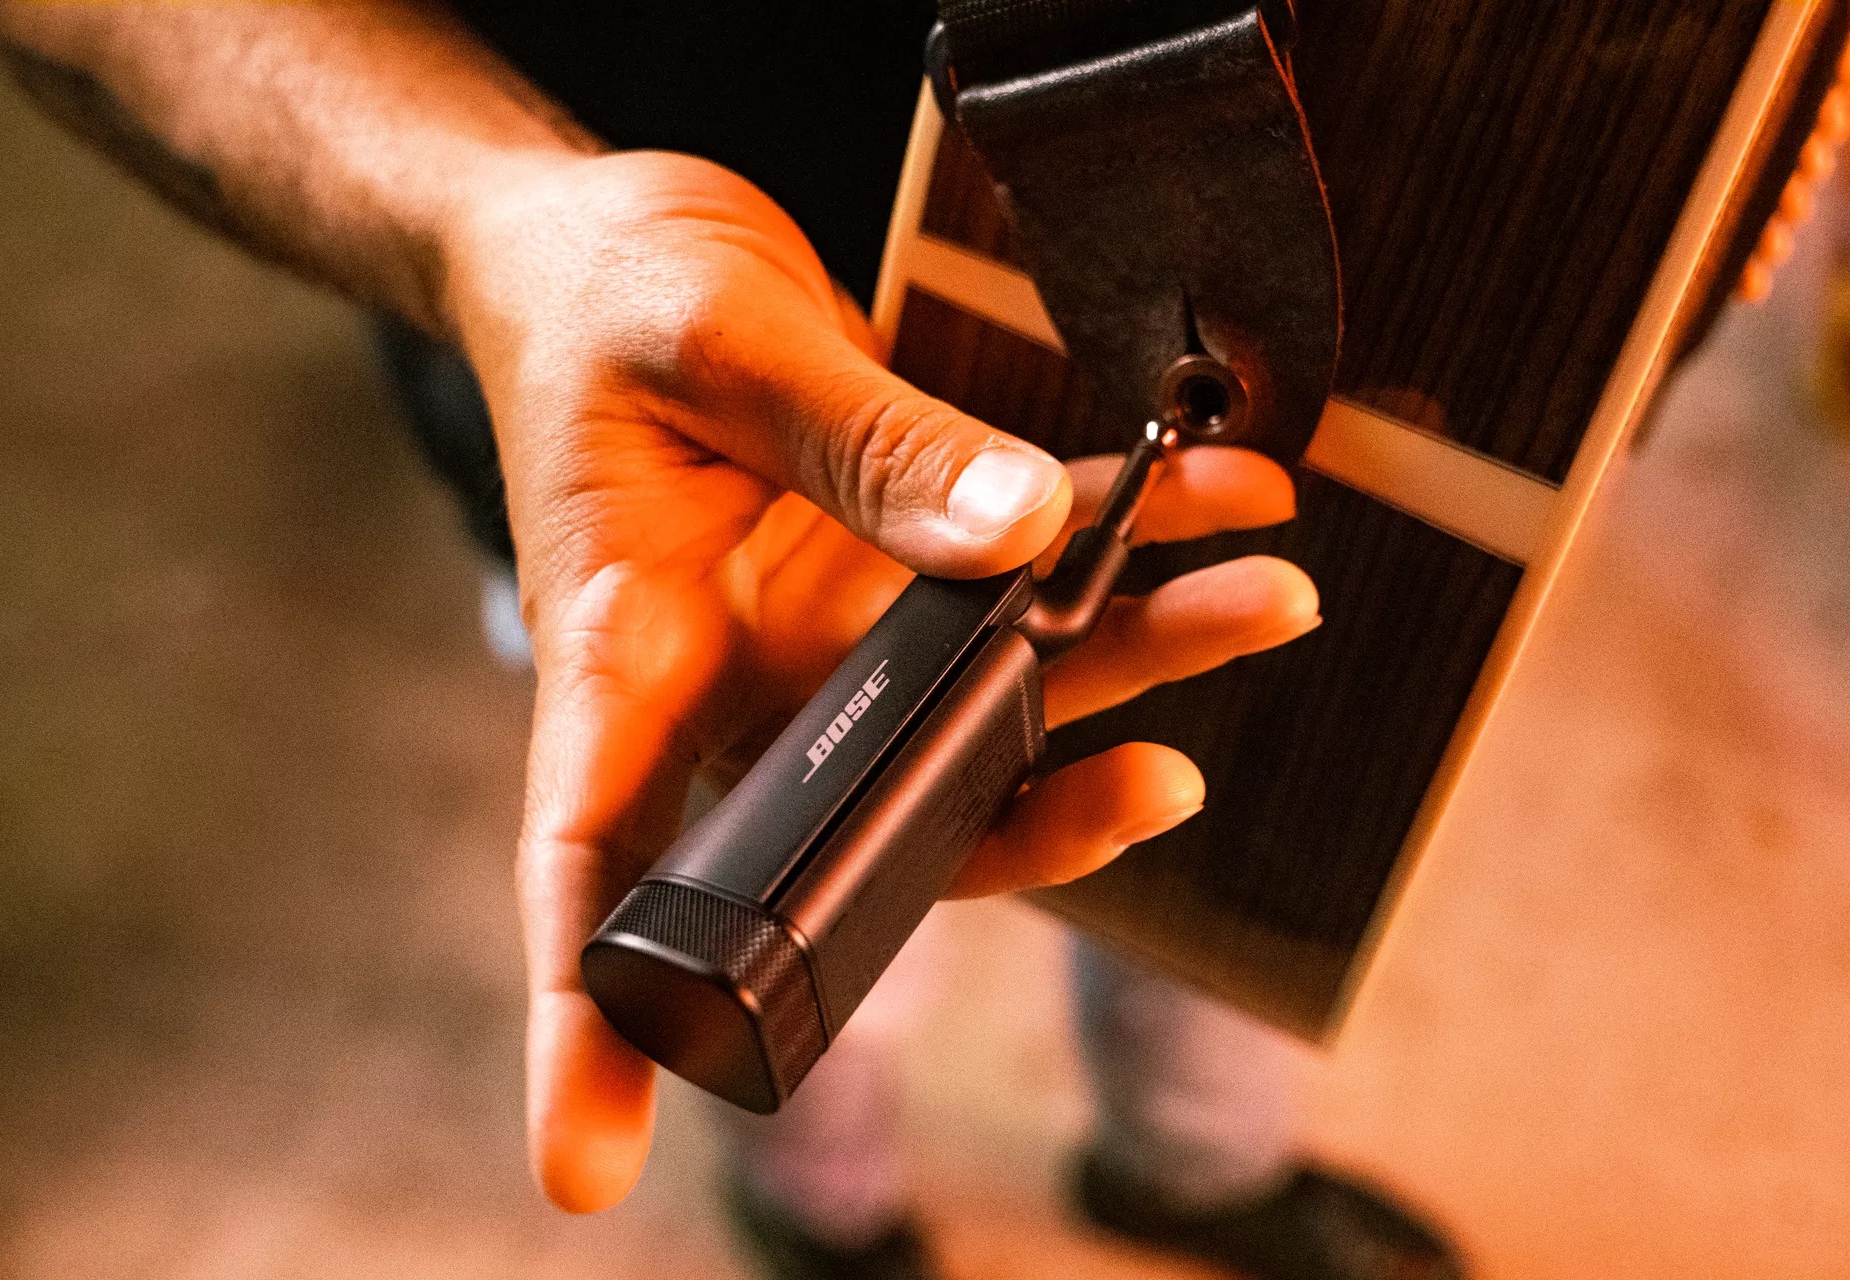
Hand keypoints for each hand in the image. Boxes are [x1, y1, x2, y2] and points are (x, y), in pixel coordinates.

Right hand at [440, 149, 1319, 1211]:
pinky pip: (1024, 581)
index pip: (586, 863)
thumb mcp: (712, 343)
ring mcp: (822, 641)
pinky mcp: (889, 569)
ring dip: (1137, 664)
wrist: (610, 241)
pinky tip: (1223, 505)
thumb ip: (858, 442)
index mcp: (619, 660)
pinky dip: (1126, 550)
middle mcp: (734, 687)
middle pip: (877, 820)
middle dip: (1042, 820)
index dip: (586, 1023)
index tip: (587, 1164)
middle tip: (1168, 785)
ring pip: (991, 708)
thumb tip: (1015, 540)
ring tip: (1263, 601)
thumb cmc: (597, 298)